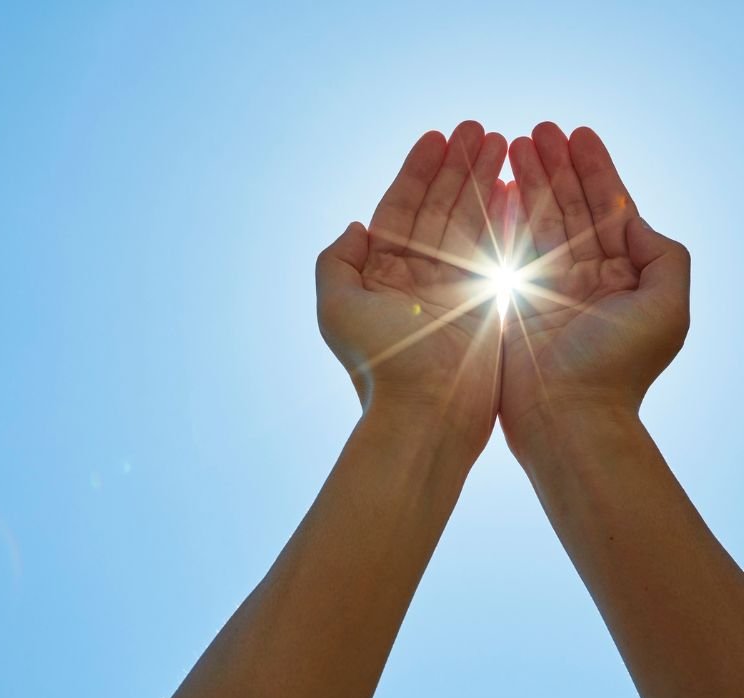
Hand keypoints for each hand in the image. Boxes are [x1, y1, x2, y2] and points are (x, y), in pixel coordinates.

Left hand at [317, 121, 506, 452]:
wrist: (427, 414)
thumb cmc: (380, 363)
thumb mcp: (337, 308)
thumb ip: (335, 262)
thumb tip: (356, 226)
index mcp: (381, 274)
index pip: (401, 210)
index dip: (418, 171)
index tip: (437, 136)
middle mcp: (417, 276)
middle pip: (439, 207)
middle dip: (459, 166)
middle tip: (480, 128)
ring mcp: (454, 287)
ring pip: (471, 221)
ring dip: (485, 181)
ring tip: (505, 141)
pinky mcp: (487, 301)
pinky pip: (498, 249)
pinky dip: (506, 216)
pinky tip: (518, 185)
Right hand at [500, 123, 690, 451]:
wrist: (566, 416)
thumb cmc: (618, 367)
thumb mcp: (668, 306)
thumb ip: (664, 256)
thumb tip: (635, 219)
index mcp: (622, 274)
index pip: (607, 208)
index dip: (594, 169)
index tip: (578, 133)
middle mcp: (584, 275)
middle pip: (568, 206)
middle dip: (554, 165)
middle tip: (536, 129)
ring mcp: (544, 285)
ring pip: (536, 220)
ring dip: (526, 180)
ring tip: (512, 143)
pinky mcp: (511, 299)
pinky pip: (506, 247)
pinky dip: (501, 215)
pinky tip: (495, 185)